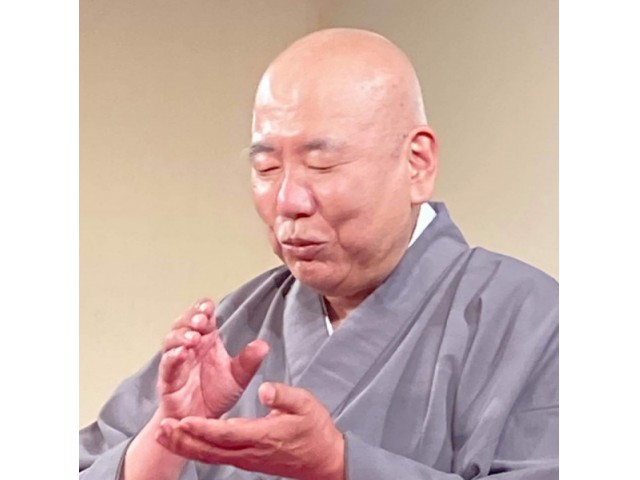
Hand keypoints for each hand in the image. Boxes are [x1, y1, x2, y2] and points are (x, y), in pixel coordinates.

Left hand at [156, 382, 345, 479]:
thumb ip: (283, 396)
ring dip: (184, 446)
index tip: (183, 419)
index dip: (204, 428)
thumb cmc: (315, 430)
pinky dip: (196, 449)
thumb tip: (264, 388)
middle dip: (183, 440)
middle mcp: (250, 451)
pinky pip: (215, 456)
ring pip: (209, 456)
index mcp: (263, 435)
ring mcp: (246, 458)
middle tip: (161, 429)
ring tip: (163, 435)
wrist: (324, 460)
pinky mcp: (246, 459)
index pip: (227, 433)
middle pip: (210, 449)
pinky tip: (184, 441)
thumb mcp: (306, 405)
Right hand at [158, 298, 268, 419]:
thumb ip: (248, 361)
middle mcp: (190, 348)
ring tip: (194, 337)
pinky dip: (172, 357)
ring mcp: (177, 363)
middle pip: (184, 324)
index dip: (202, 308)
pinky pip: (167, 366)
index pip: (202, 317)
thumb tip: (263, 345)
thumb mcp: (238, 377)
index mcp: (207, 341)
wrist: (203, 423)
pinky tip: (181, 353)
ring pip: (171, 341)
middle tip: (202, 320)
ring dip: (181, 335)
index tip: (209, 306)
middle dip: (190, 318)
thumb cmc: (216, 394)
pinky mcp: (168, 381)